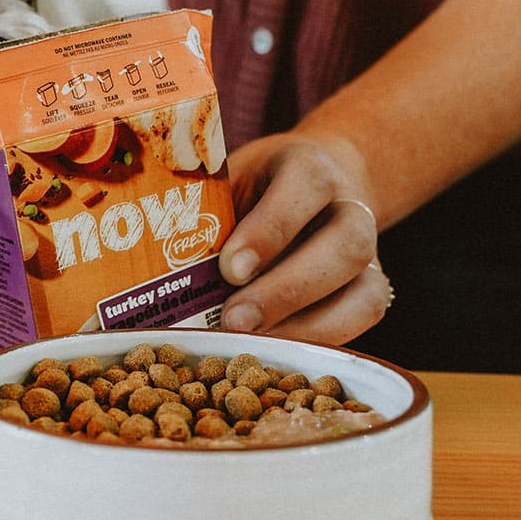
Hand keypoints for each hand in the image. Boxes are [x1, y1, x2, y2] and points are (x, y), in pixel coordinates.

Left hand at [216, 132, 392, 343]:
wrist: (310, 188)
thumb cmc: (251, 192)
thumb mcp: (226, 185)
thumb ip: (203, 217)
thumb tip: (150, 269)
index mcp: (310, 167)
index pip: (306, 185)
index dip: (271, 228)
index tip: (229, 268)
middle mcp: (351, 207)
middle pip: (345, 245)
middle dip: (288, 290)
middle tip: (234, 319)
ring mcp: (369, 254)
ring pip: (365, 292)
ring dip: (307, 326)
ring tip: (252, 344)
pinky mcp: (370, 290)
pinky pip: (360, 321)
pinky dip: (319, 341)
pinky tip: (273, 353)